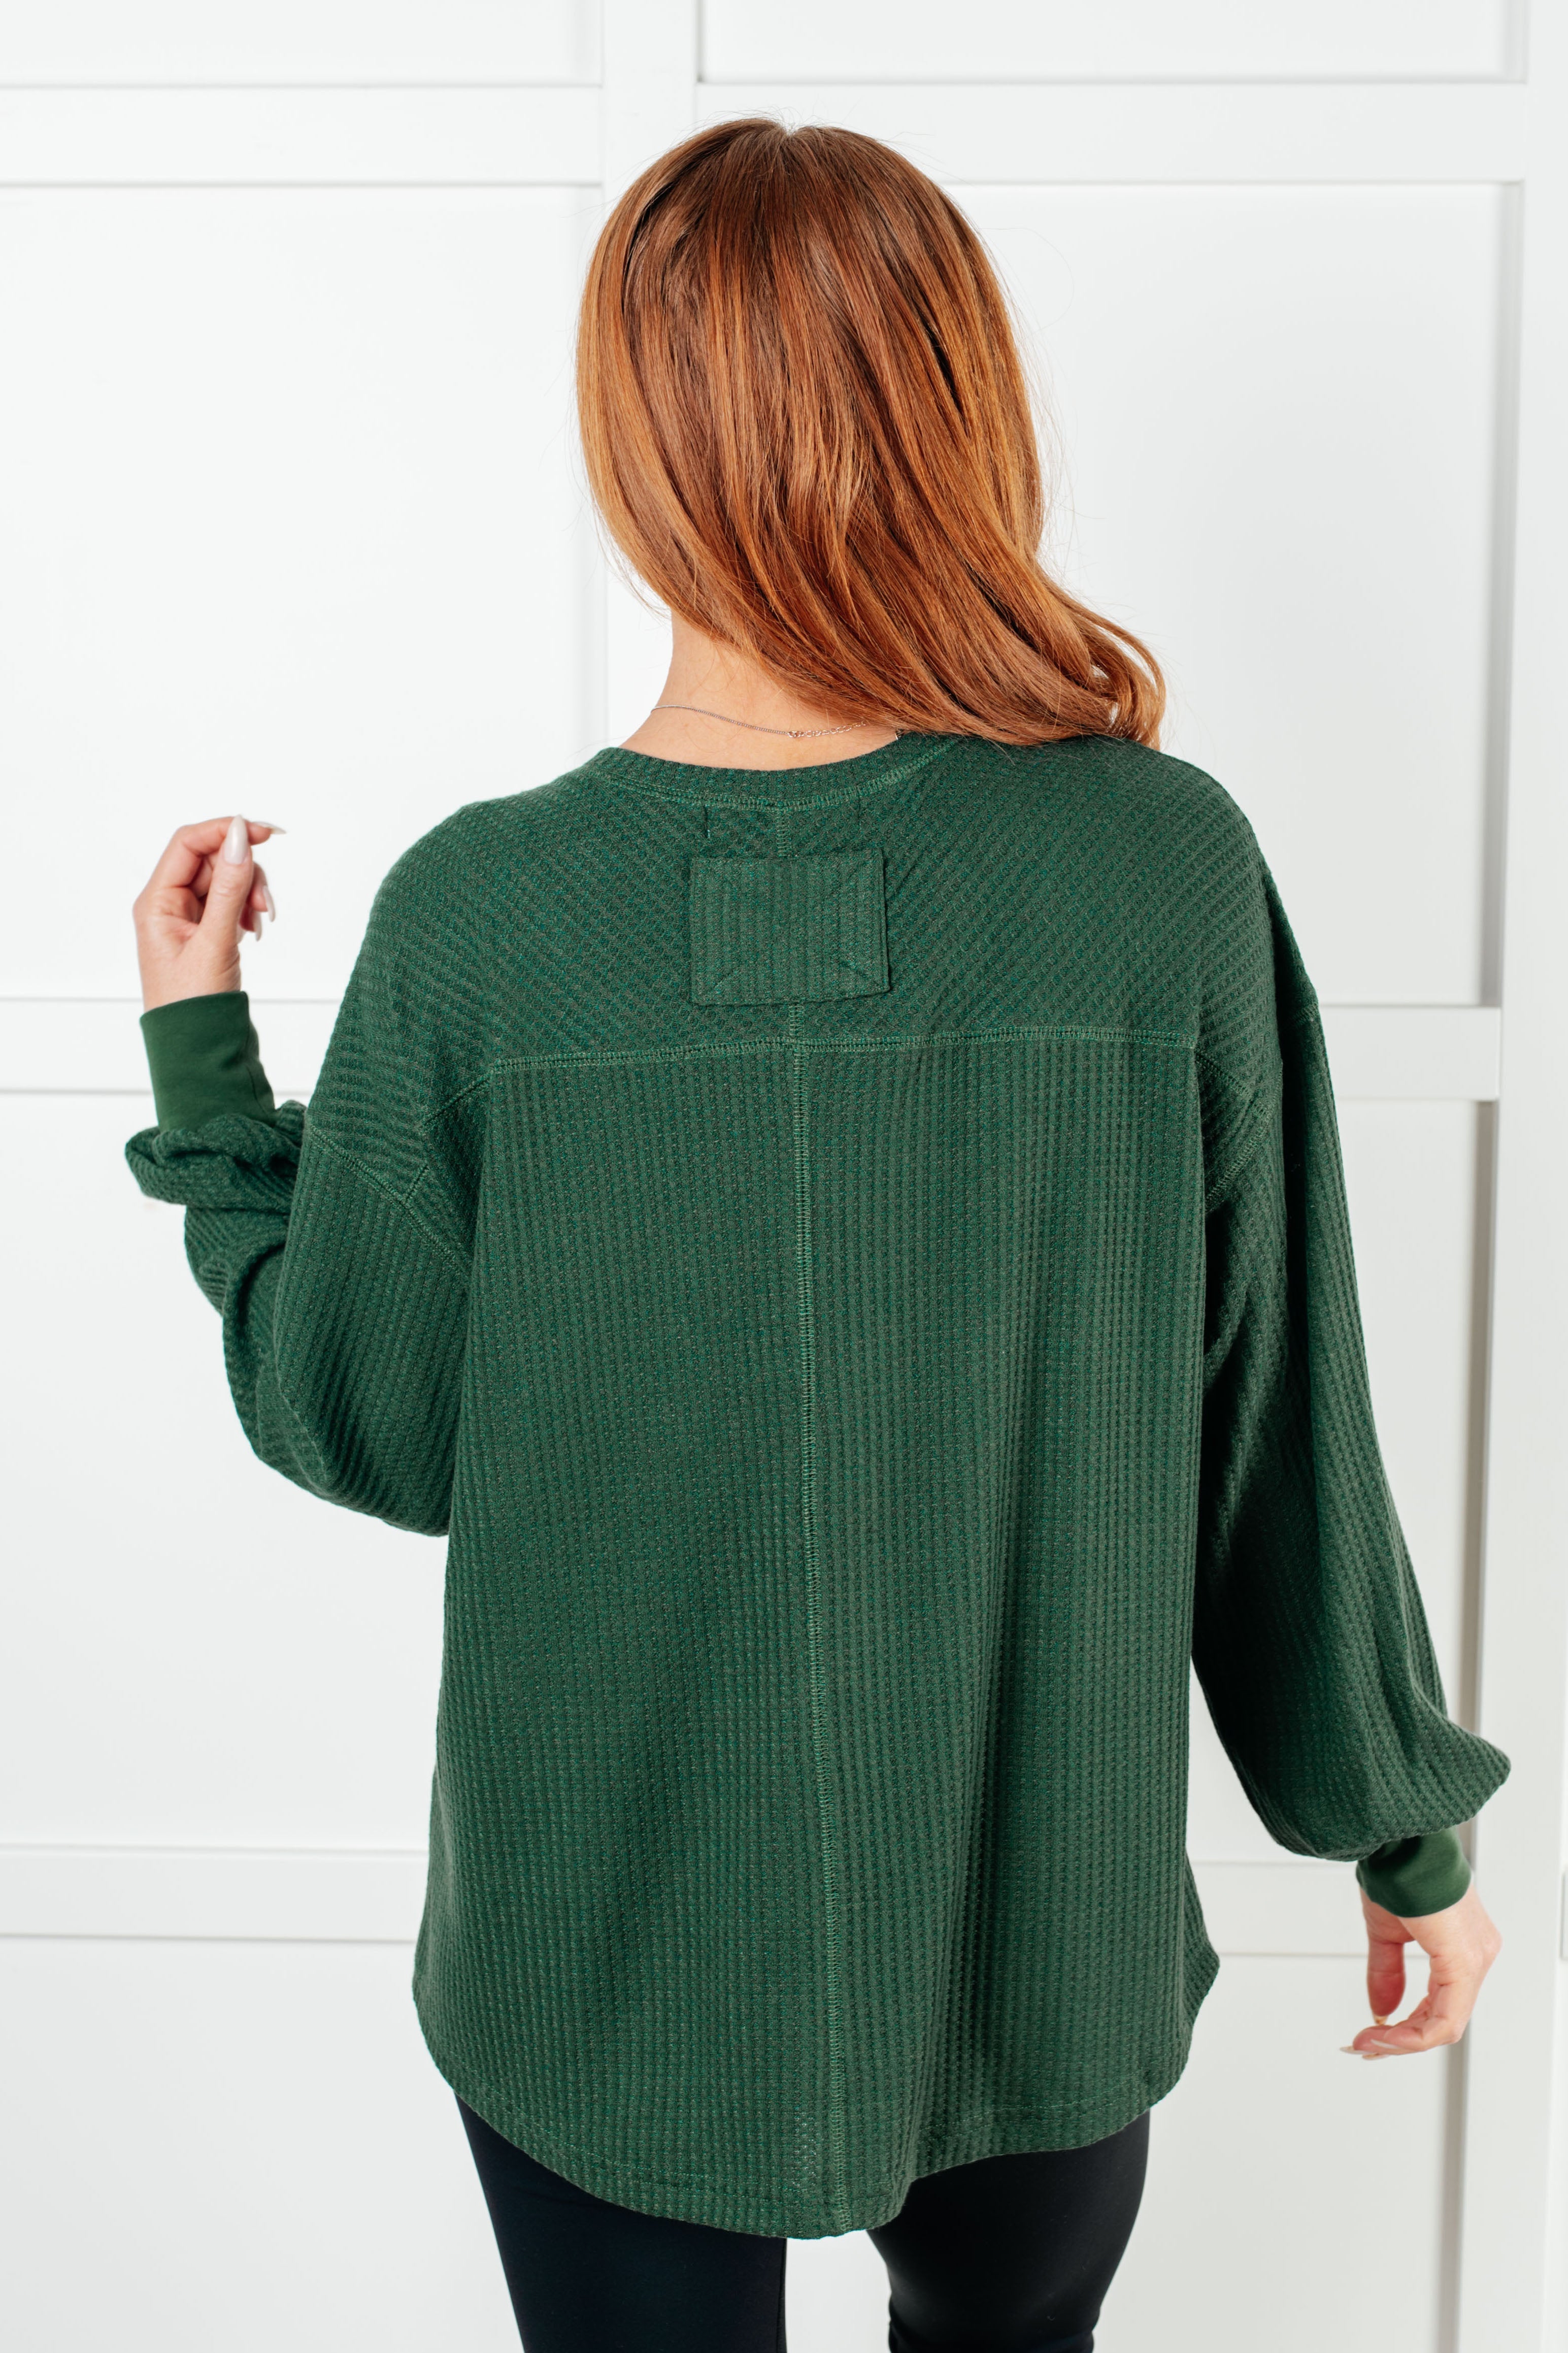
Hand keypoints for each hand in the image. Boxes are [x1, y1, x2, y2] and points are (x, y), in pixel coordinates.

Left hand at [133, 814, 281, 1011]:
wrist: (197, 1049)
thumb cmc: (193, 1006)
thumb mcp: (215, 942)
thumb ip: (229, 888)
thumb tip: (240, 836)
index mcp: (156, 902)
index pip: (188, 843)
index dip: (226, 831)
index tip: (265, 833)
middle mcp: (167, 904)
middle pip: (211, 859)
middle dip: (244, 871)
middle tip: (265, 903)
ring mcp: (186, 917)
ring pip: (224, 879)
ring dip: (249, 892)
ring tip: (260, 923)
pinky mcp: (204, 930)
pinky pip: (229, 901)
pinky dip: (246, 908)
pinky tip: (253, 931)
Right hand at [1343, 1882, 1501, 2057]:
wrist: (1401, 1844)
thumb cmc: (1398, 1872)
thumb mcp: (1387, 1931)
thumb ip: (1387, 1972)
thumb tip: (1382, 2009)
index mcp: (1463, 1945)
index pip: (1442, 2003)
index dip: (1407, 2027)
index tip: (1373, 2035)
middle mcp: (1478, 1954)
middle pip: (1444, 2019)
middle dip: (1401, 2040)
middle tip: (1367, 2046)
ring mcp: (1476, 1960)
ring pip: (1446, 2025)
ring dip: (1403, 2042)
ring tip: (1370, 2043)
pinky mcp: (1465, 1963)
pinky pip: (1445, 2019)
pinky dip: (1413, 2035)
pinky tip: (1385, 2035)